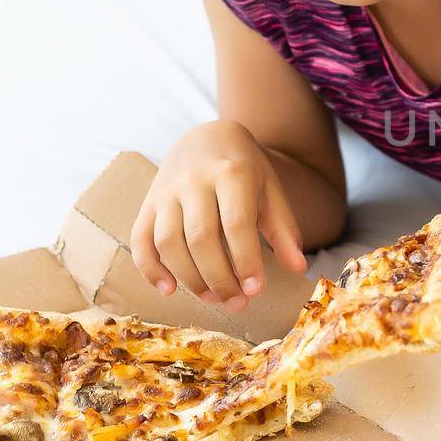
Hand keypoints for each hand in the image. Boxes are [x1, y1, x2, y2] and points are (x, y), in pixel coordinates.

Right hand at [130, 120, 307, 312]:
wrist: (207, 137)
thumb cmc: (246, 171)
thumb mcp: (271, 191)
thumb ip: (284, 229)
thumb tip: (299, 268)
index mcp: (232, 173)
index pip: (237, 224)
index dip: (245, 261)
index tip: (255, 290)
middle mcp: (194, 180)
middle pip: (201, 238)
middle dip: (219, 278)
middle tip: (236, 304)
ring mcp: (166, 191)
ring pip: (169, 241)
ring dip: (189, 278)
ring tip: (212, 299)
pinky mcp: (148, 203)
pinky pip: (141, 238)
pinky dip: (150, 268)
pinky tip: (169, 289)